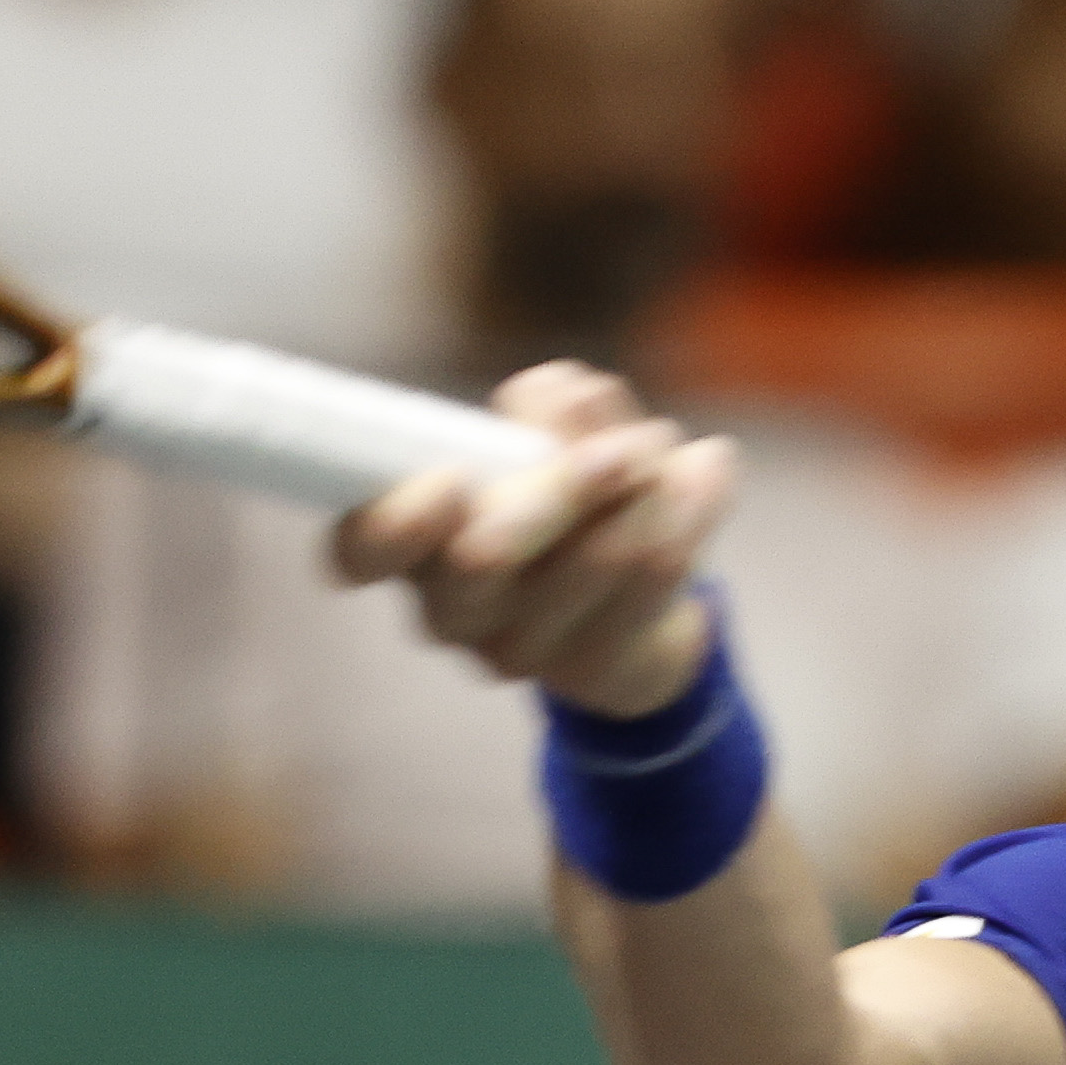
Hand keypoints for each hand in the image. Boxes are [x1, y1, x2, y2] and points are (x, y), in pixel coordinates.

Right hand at [331, 361, 736, 717]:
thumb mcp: (552, 437)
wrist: (635, 613)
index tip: (451, 480)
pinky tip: (706, 471)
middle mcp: (455, 611)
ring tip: (661, 447)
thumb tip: (567, 395)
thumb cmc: (565, 499)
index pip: (359, 551)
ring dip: (645, 489)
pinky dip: (690, 510)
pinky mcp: (599, 669)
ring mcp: (524, 651)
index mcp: (415, 548)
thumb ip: (550, 407)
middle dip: (561, 494)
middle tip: (616, 454)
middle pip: (484, 563)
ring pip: (591, 563)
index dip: (395, 523)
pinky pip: (656, 580)